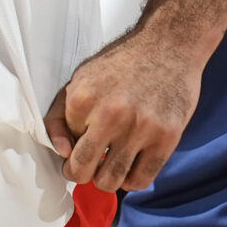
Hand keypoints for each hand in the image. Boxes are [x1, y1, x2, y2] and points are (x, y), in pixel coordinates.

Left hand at [44, 25, 205, 192]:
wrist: (169, 45)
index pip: (65, 148)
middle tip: (91, 164)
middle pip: (83, 171)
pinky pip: (141, 180)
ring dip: (107, 178)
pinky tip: (132, 165)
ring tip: (111, 164)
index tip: (82, 144)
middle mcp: (110, 114)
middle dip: (83, 172)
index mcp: (82, 98)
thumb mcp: (81, 80)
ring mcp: (140, 128)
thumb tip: (61, 152)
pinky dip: (132, 180)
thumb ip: (58, 117)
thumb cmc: (123, 64)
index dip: (72, 148)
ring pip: (111, 181)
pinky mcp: (166, 137)